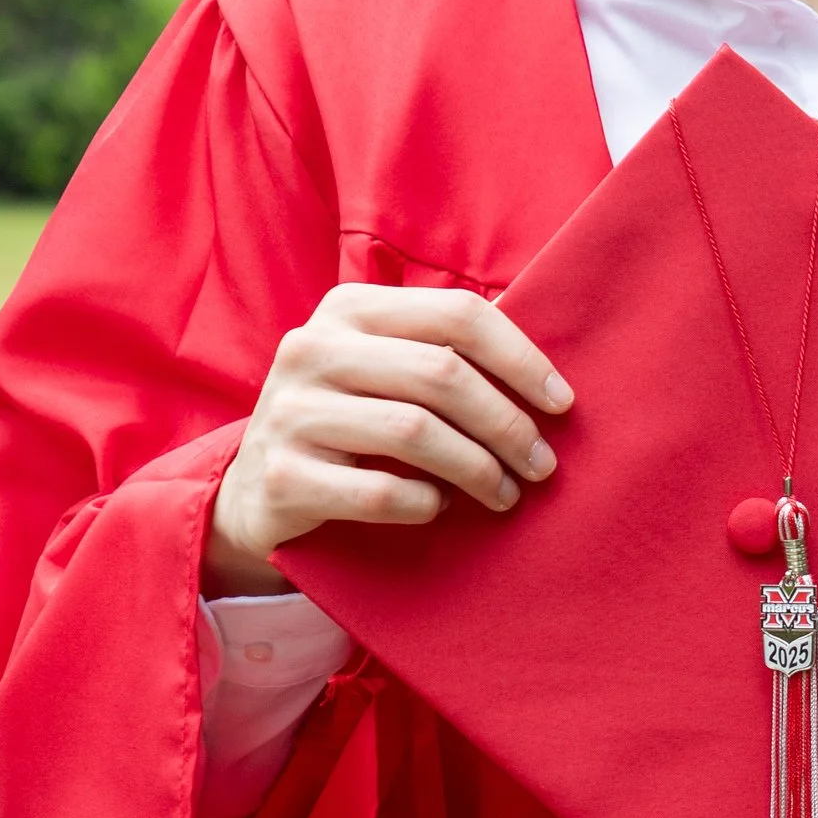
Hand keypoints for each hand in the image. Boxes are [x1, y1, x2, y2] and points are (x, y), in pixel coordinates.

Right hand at [205, 285, 571, 593]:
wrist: (255, 490)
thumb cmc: (346, 423)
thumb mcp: (380, 369)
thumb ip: (441, 353)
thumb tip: (545, 376)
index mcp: (349, 309)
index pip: (458, 315)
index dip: (521, 358)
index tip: (562, 404)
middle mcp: (312, 349)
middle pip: (442, 375)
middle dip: (507, 424)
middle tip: (541, 464)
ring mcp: (290, 412)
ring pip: (414, 432)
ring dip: (478, 469)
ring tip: (506, 494)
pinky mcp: (282, 476)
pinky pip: (378, 492)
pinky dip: (424, 503)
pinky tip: (440, 508)